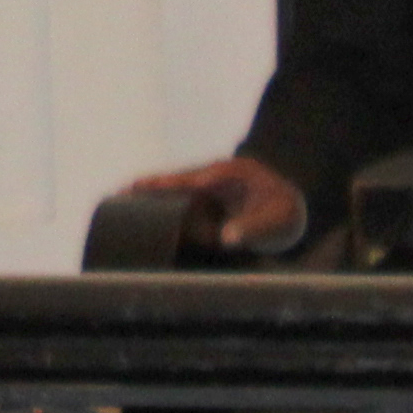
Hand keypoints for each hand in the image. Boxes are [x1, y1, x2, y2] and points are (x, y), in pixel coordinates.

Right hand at [123, 152, 306, 254]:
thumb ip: (254, 228)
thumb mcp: (277, 221)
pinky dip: (160, 199)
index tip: (139, 188)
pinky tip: (140, 206)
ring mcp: (208, 184)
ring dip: (149, 191)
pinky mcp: (206, 196)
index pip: (189, 179)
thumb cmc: (286, 214)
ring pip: (173, 185)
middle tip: (117, 193)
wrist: (294, 207)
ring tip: (117, 198)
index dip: (164, 184)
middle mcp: (213, 174)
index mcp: (229, 173)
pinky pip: (179, 195)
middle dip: (147, 185)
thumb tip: (225, 238)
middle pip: (174, 178)